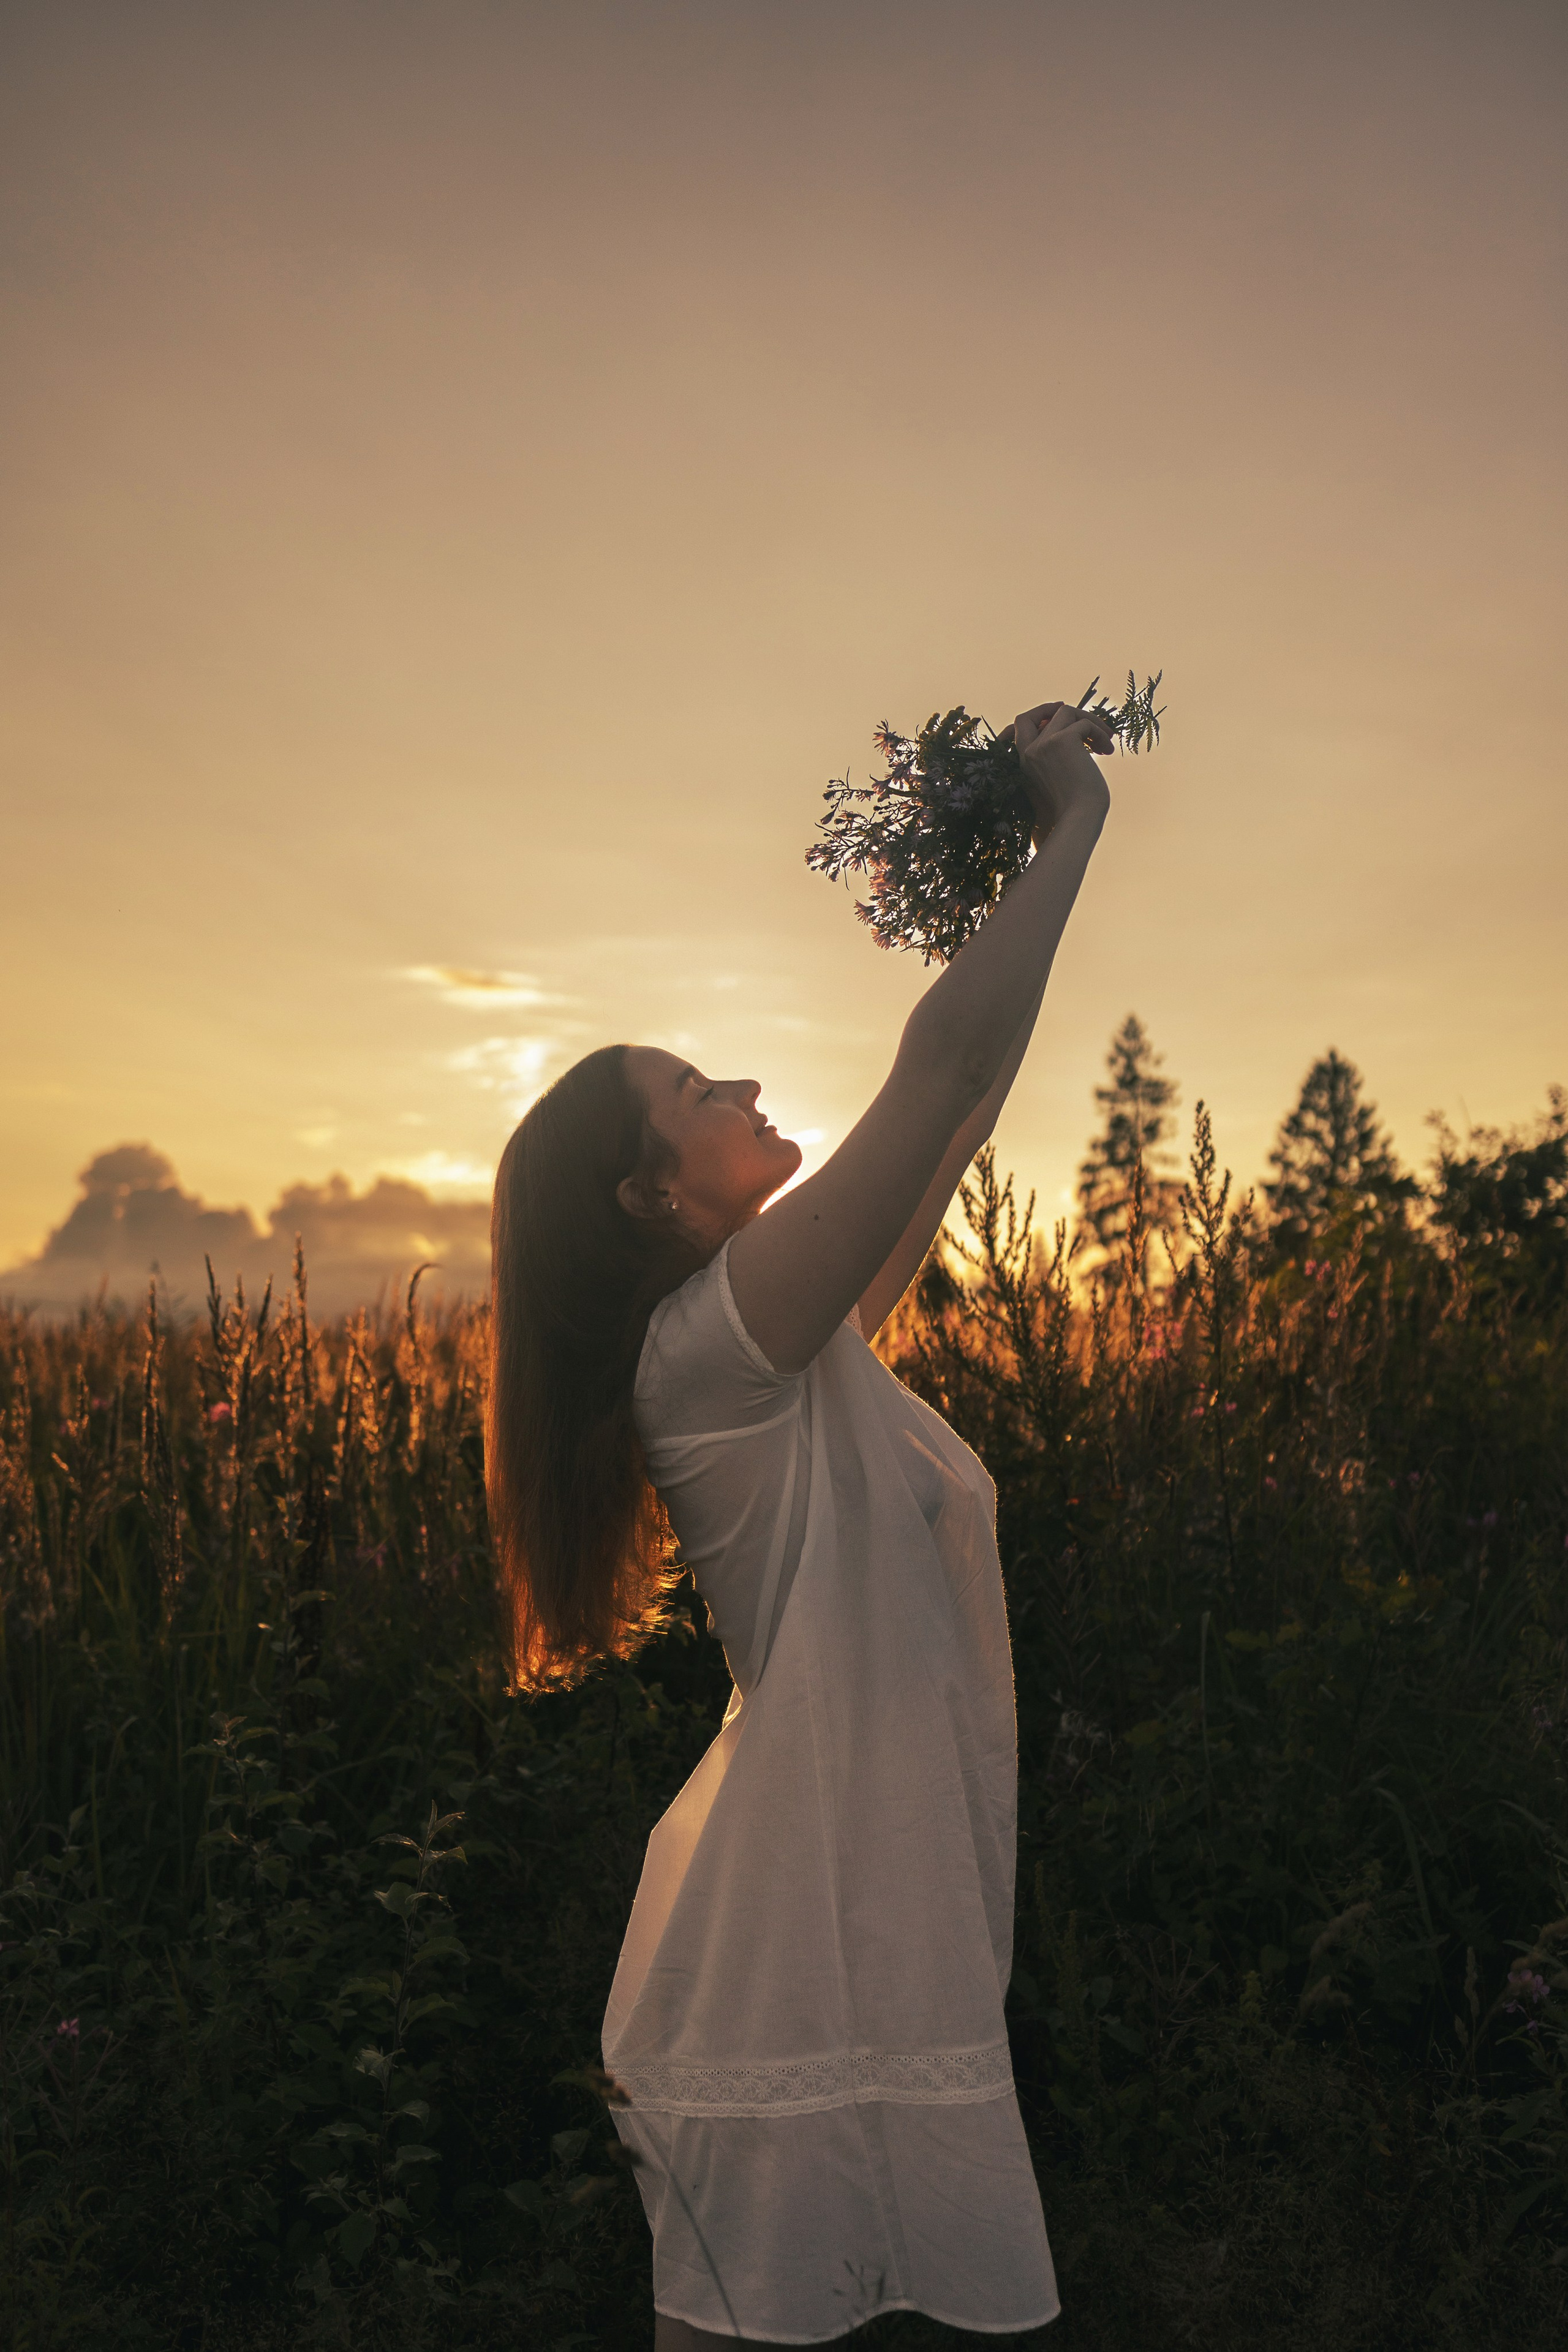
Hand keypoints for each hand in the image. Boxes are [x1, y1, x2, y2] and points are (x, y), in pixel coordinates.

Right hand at [1003, 699, 1113, 839]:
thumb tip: (1076, 733)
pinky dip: (1100, 734)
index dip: (1038, 714)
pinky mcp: (1062, 741)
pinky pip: (1085, 724)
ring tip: (1106, 741)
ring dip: (1090, 722)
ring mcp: (1043, 744)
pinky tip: (1108, 751)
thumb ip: (1058, 757)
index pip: (1020, 724)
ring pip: (1066, 712)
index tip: (1057, 711)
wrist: (1079, 819)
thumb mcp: (1059, 778)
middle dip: (1060, 708)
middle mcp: (1029, 750)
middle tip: (1083, 717)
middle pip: (1042, 713)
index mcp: (1024, 762)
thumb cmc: (1073, 808)